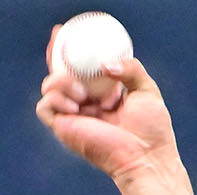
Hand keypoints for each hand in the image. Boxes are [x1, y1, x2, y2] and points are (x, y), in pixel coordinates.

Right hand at [35, 28, 179, 186]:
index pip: (82, 70)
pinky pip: (44, 108)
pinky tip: (76, 106)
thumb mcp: (147, 91)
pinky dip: (55, 100)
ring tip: (84, 94)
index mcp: (103, 96)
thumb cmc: (152, 132)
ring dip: (61, 81)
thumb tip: (104, 64)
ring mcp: (74, 118)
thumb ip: (131, 69)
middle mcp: (87, 106)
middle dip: (55, 55)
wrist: (147, 159)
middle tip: (58, 39)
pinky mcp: (65, 131)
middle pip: (60, 74)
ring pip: (49, 87)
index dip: (71, 51)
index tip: (65, 33)